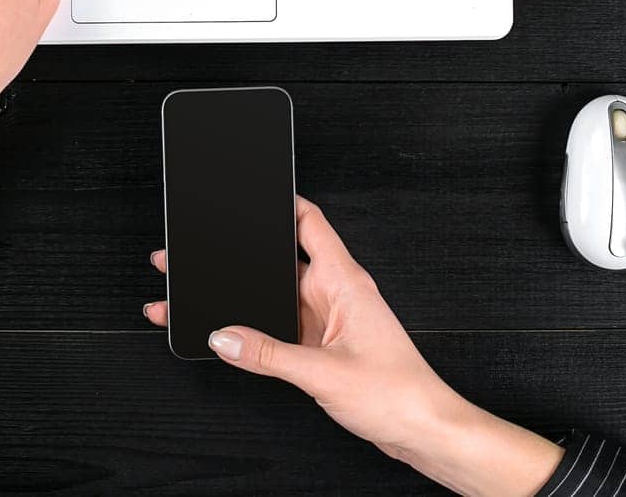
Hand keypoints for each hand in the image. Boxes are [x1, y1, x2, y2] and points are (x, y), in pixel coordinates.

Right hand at [142, 197, 562, 496]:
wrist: (423, 430)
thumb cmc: (398, 394)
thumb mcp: (323, 373)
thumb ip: (269, 355)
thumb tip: (225, 336)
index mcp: (344, 281)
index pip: (309, 222)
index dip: (279, 202)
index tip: (246, 196)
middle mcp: (336, 294)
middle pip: (282, 262)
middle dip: (242, 259)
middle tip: (201, 258)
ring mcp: (330, 319)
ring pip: (279, 297)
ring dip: (248, 299)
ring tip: (205, 299)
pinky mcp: (325, 345)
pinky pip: (283, 327)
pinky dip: (259, 330)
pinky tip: (237, 339)